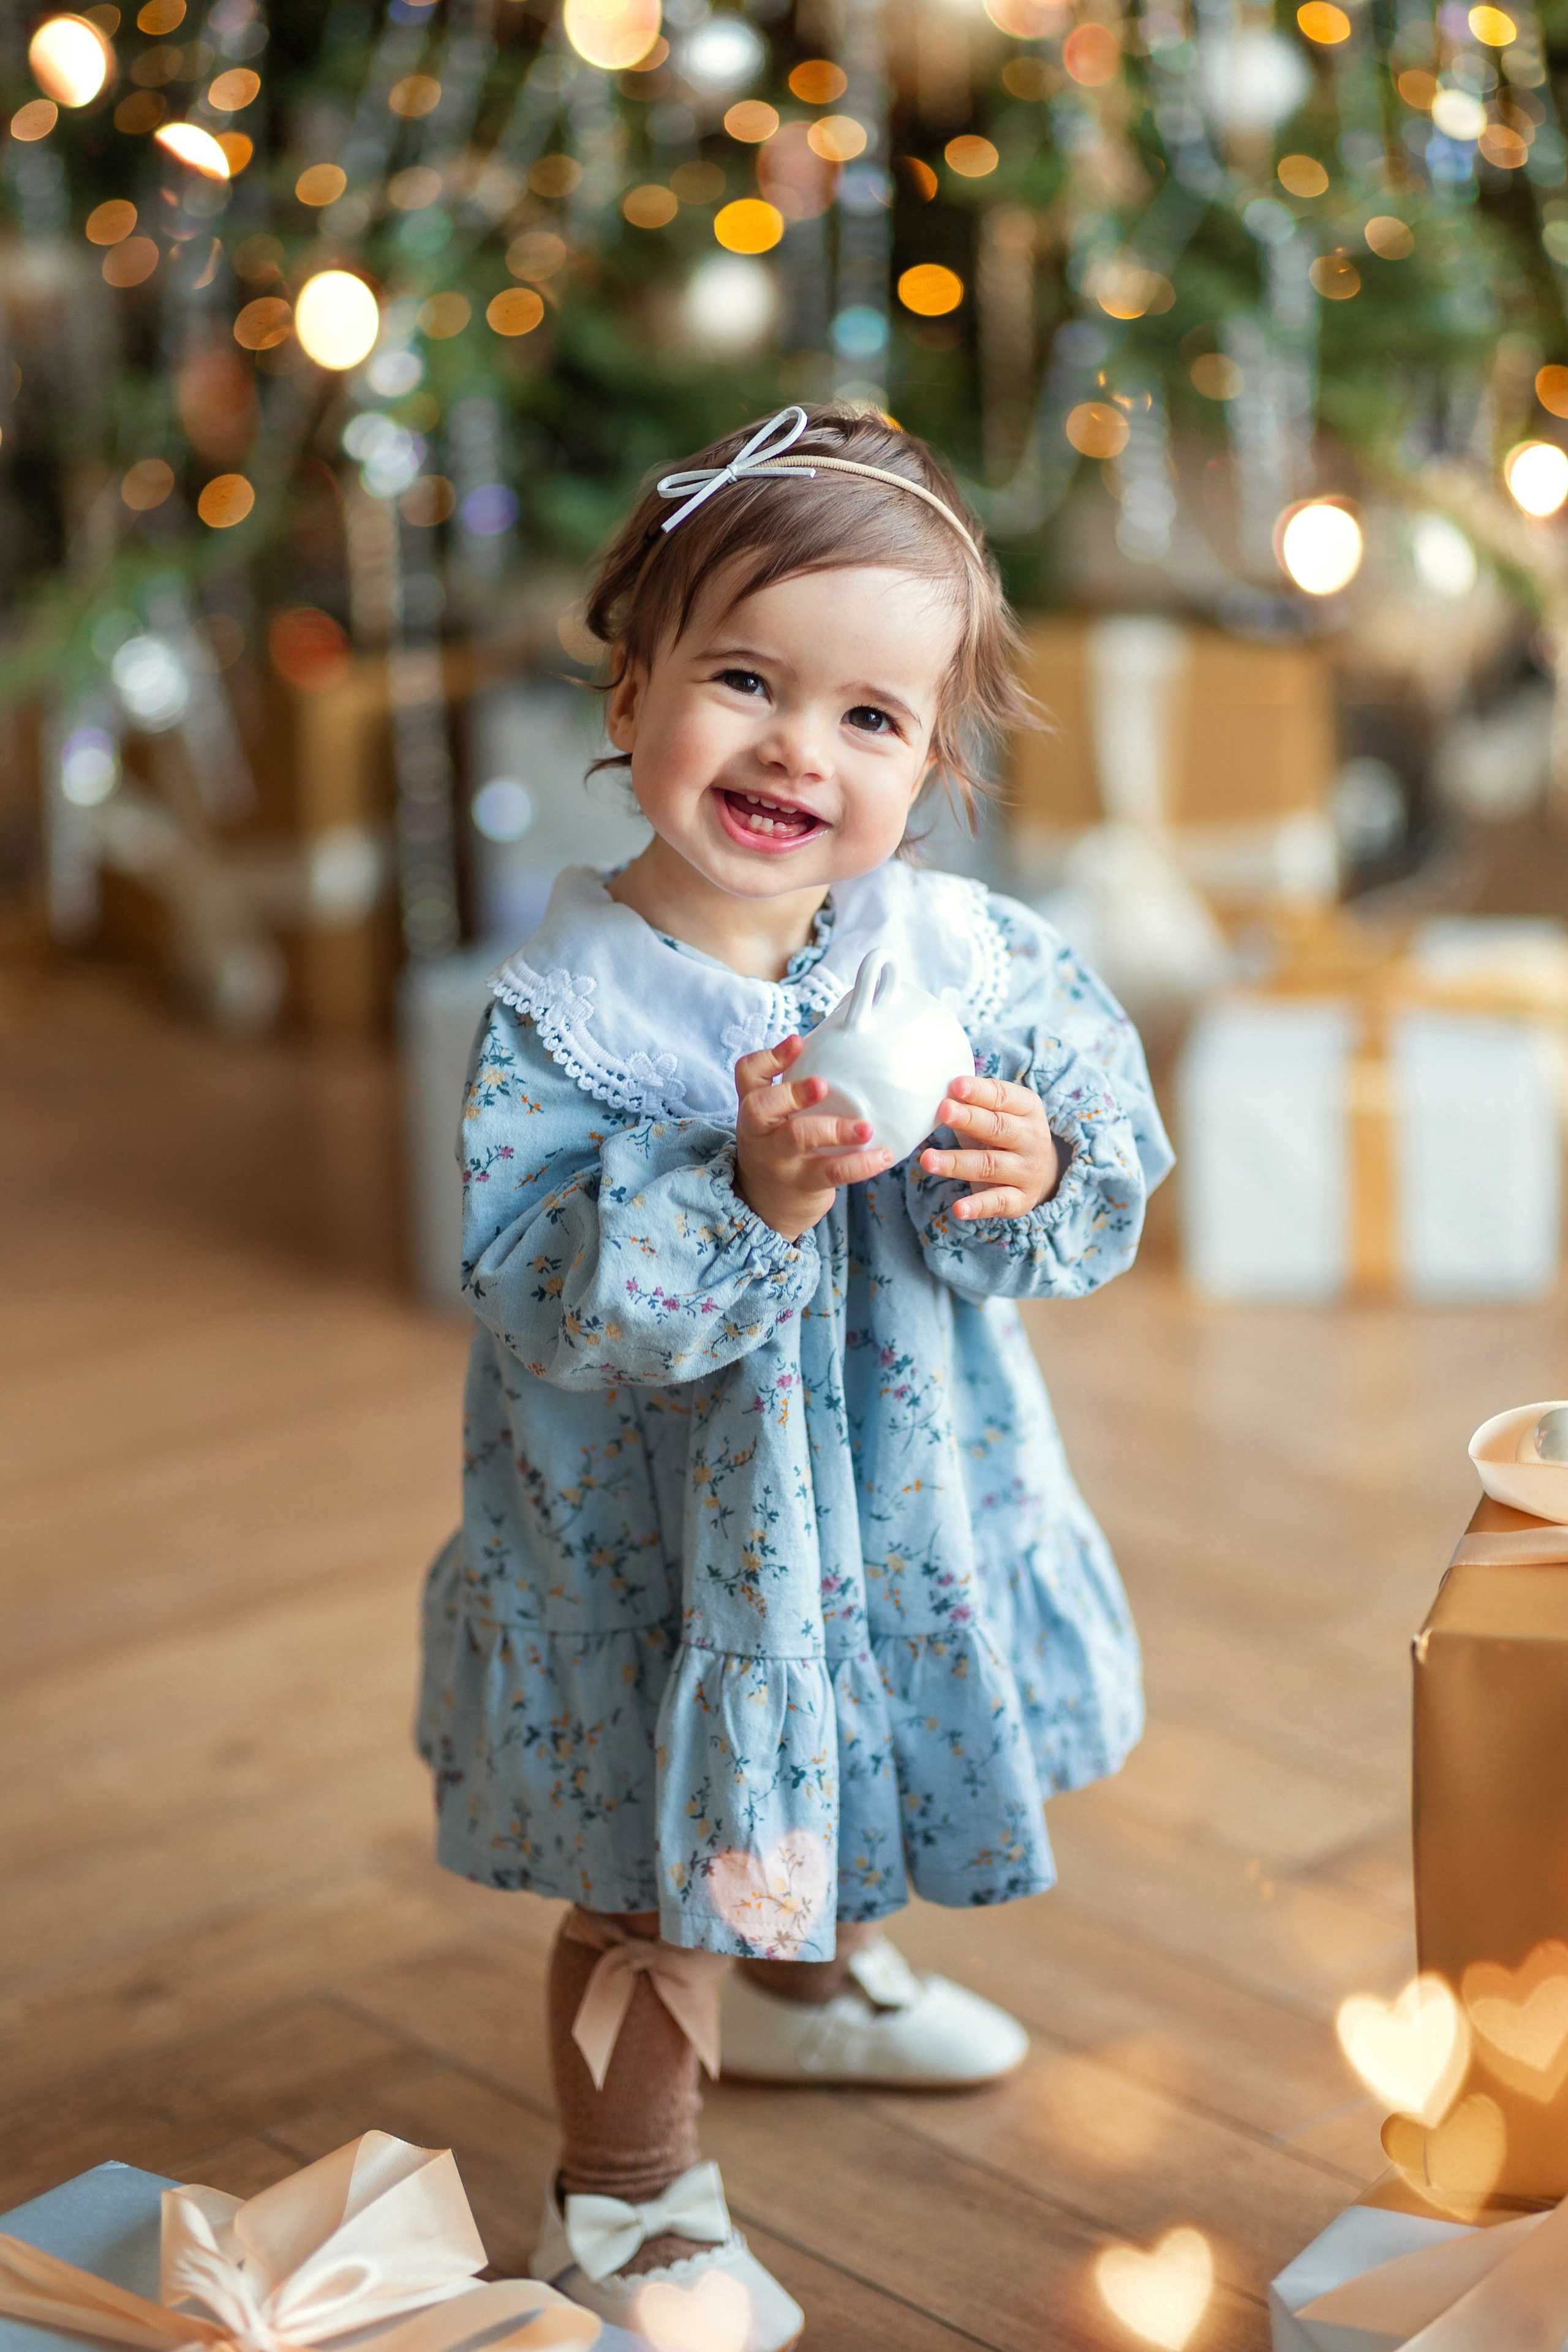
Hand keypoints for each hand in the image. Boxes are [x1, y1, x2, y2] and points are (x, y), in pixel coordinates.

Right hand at [734, 1035, 892, 1240]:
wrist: (768, 1204)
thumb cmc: (780, 1146)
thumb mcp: (774, 1117)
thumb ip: (792, 1087)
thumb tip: (838, 1044)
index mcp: (754, 1106)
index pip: (747, 1073)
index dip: (770, 1057)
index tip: (798, 1042)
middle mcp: (760, 1131)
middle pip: (763, 1106)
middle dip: (793, 1092)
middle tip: (823, 1085)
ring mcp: (779, 1158)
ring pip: (799, 1137)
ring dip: (835, 1130)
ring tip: (867, 1128)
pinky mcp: (803, 1182)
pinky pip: (832, 1172)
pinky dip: (860, 1164)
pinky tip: (882, 1156)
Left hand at [918, 1073, 1059, 1220]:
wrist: (1031, 1171)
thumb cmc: (999, 1134)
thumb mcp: (990, 1114)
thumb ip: (969, 1104)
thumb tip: (936, 1092)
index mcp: (1028, 1108)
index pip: (1003, 1097)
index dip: (979, 1091)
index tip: (955, 1086)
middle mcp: (1033, 1138)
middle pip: (998, 1128)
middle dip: (969, 1119)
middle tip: (943, 1111)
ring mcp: (1029, 1171)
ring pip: (989, 1165)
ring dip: (956, 1163)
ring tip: (927, 1160)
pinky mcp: (1021, 1199)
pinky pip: (998, 1203)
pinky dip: (978, 1207)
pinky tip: (958, 1209)